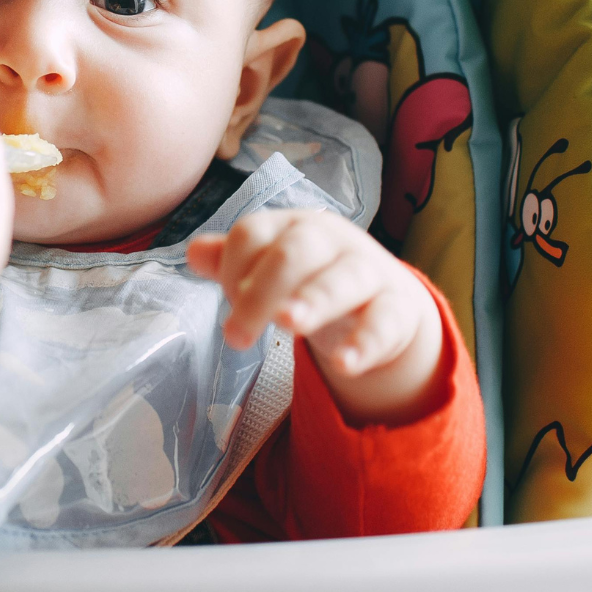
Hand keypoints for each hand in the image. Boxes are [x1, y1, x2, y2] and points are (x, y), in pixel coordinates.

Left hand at [186, 209, 444, 425]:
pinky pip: (384, 321)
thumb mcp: (272, 267)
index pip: (252, 234)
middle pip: (293, 253)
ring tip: (288, 324)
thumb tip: (194, 253)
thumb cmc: (312, 278)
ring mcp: (367, 270)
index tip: (228, 301)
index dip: (232, 268)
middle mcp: (330, 239)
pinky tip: (344, 365)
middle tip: (235, 335)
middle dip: (262, 290)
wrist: (386, 297)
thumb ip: (232, 263)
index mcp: (291, 226)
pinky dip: (365, 343)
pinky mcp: (397, 307)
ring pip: (343, 279)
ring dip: (313, 300)